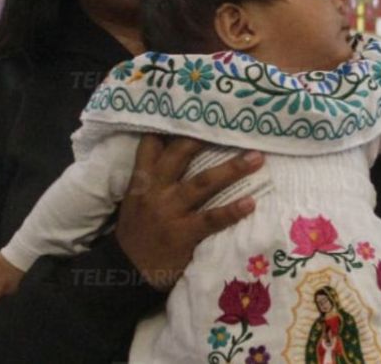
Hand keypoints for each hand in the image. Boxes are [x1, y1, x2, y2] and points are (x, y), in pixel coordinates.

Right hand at [115, 134, 263, 289]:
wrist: (124, 273)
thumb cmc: (138, 233)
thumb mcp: (135, 200)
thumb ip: (152, 177)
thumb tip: (176, 147)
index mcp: (142, 181)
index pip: (151, 145)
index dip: (170, 125)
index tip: (194, 106)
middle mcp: (155, 192)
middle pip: (181, 155)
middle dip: (206, 137)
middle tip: (233, 123)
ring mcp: (169, 213)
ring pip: (203, 183)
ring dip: (232, 169)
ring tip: (256, 157)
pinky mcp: (183, 235)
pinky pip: (211, 219)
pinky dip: (232, 210)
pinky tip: (251, 202)